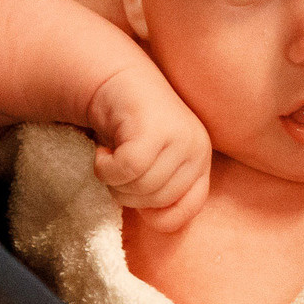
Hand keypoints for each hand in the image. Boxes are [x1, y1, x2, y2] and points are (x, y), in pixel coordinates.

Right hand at [87, 64, 210, 231]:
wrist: (114, 79)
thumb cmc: (130, 129)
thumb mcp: (155, 164)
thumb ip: (161, 191)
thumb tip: (159, 223)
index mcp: (201, 161)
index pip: (187, 211)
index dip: (155, 214)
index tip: (135, 194)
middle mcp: (198, 148)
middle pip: (158, 202)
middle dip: (127, 193)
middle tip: (116, 168)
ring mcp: (179, 137)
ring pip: (142, 187)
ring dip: (113, 180)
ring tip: (110, 157)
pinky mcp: (155, 128)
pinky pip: (127, 170)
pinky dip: (105, 168)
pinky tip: (102, 150)